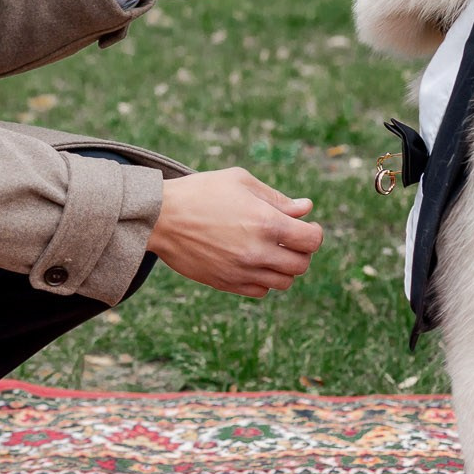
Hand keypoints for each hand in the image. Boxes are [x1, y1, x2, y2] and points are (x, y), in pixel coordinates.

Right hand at [147, 169, 323, 298]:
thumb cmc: (200, 191)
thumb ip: (276, 197)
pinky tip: (252, 262)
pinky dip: (264, 279)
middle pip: (301, 265)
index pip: (312, 240)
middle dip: (300, 251)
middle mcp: (258, 251)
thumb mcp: (239, 181)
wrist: (159, 217)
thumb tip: (306, 209)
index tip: (304, 226)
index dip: (313, 232)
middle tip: (288, 238)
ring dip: (283, 267)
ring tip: (270, 250)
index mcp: (266, 222)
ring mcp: (242, 271)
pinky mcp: (226, 283)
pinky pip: (261, 291)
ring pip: (283, 282)